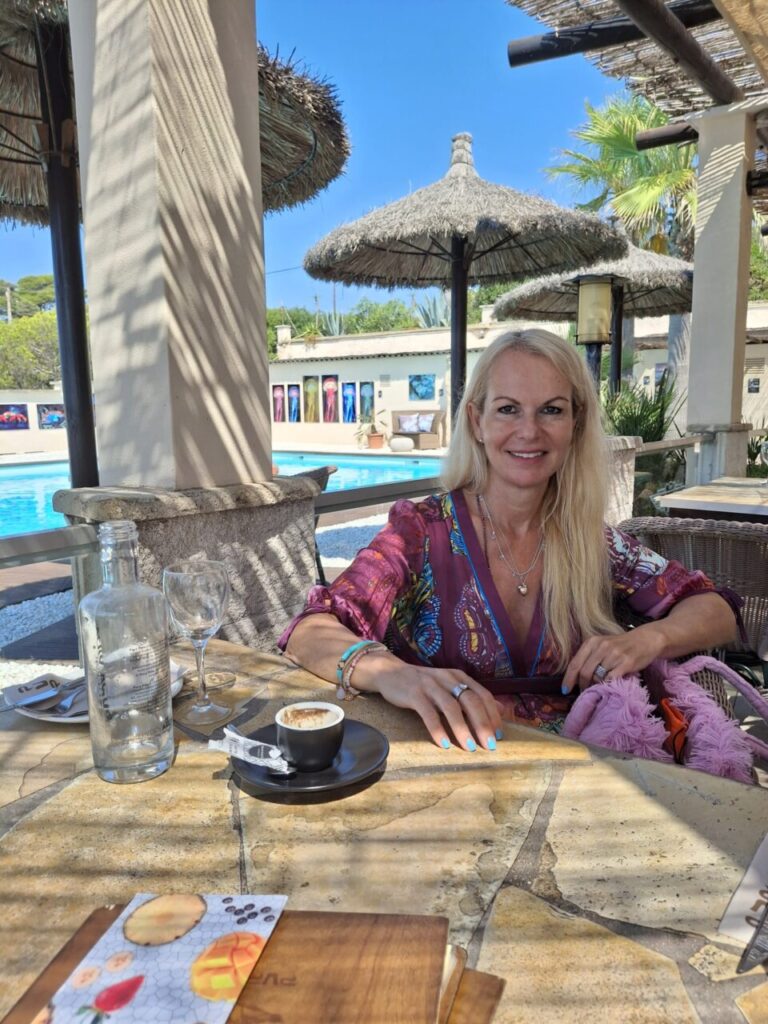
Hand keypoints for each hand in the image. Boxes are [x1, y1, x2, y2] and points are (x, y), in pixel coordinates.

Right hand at [365, 657, 502, 751]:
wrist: (390, 673)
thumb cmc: (424, 684)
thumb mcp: (451, 686)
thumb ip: (473, 697)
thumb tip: (502, 709)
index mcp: (459, 677)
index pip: (482, 695)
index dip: (493, 715)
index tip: (500, 735)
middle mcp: (447, 678)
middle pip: (470, 701)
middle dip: (482, 724)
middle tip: (490, 745)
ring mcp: (430, 685)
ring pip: (451, 707)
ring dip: (462, 728)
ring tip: (470, 747)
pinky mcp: (414, 694)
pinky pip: (428, 713)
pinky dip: (437, 729)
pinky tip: (443, 743)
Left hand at [562, 626, 666, 693]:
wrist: (645, 639)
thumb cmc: (621, 645)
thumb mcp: (602, 645)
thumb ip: (589, 657)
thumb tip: (576, 678)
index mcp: (591, 642)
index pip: (575, 663)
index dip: (568, 679)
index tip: (565, 690)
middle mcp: (601, 647)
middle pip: (584, 672)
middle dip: (582, 686)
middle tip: (585, 693)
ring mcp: (614, 655)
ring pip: (598, 677)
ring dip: (596, 686)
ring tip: (599, 688)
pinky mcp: (626, 663)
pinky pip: (611, 679)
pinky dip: (608, 686)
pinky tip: (609, 687)